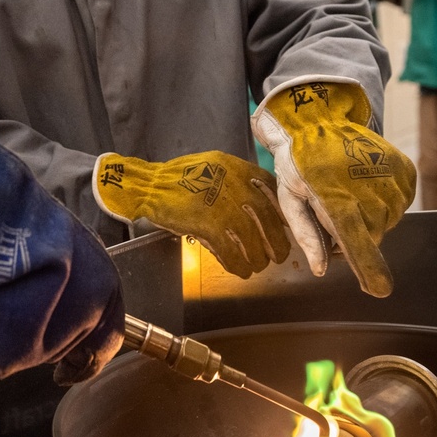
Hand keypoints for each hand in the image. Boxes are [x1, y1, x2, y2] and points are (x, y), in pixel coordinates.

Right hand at [92, 151, 289, 277]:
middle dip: (277, 242)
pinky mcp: (209, 226)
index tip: (287, 227)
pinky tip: (240, 270)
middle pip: (269, 220)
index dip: (283, 213)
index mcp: (239, 170)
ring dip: (259, 258)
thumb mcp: (214, 166)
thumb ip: (237, 180)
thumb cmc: (178, 176)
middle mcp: (237, 187)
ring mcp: (224, 207)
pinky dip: (238, 264)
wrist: (149, 185)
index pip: (273, 191)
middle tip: (280, 255)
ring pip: (253, 240)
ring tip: (259, 266)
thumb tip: (256, 204)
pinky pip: (231, 251)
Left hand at [250, 79, 415, 296]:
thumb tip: (321, 269)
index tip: (379, 289)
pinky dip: (386, 200)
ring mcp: (391, 180)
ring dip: (371, 216)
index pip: (359, 245)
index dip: (369, 269)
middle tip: (333, 211)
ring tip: (348, 192)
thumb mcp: (289, 197)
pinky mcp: (405, 170)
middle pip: (372, 237)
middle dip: (355, 234)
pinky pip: (401, 202)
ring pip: (387, 220)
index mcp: (338, 202)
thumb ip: (306, 234)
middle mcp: (370, 193)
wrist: (321, 118)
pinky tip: (365, 183)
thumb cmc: (297, 161)